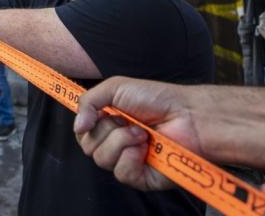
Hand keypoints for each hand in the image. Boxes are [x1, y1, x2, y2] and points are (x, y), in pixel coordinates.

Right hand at [73, 77, 204, 192]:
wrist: (187, 114)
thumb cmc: (155, 98)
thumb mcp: (114, 87)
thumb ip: (87, 102)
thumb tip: (77, 126)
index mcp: (107, 124)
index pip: (82, 133)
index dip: (86, 125)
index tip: (99, 114)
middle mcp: (114, 144)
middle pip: (88, 147)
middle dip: (107, 131)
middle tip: (128, 121)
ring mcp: (127, 161)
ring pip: (102, 160)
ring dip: (121, 142)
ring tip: (142, 133)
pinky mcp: (141, 177)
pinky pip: (122, 173)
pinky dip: (131, 158)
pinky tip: (145, 148)